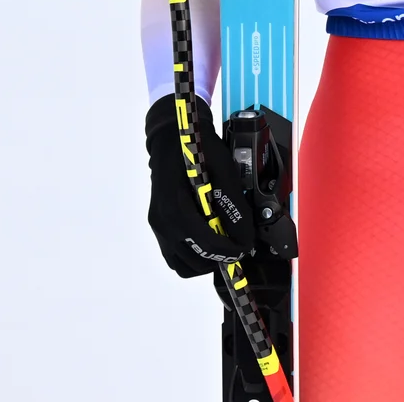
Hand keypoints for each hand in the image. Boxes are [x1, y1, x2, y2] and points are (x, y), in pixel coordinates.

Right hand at [144, 94, 258, 278]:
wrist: (173, 139)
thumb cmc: (199, 150)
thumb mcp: (224, 170)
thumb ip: (234, 204)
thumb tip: (245, 235)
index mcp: (177, 207)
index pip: (206, 243)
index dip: (230, 251)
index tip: (246, 248)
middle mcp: (163, 222)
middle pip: (192, 261)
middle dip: (219, 259)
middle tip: (237, 247)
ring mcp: (158, 226)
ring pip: (182, 264)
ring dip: (205, 261)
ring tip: (224, 246)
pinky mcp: (158, 226)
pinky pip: (173, 256)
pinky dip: (192, 257)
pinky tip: (208, 241)